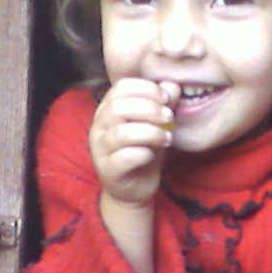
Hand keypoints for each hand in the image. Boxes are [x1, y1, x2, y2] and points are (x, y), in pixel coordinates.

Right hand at [89, 79, 179, 205]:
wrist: (136, 188)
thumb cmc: (144, 151)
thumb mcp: (156, 124)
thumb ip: (163, 104)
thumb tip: (172, 85)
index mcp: (108, 109)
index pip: (122, 87)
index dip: (147, 89)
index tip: (166, 99)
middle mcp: (99, 127)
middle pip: (119, 107)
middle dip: (150, 109)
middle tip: (169, 118)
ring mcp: (100, 149)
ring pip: (122, 133)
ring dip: (151, 133)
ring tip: (167, 138)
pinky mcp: (108, 170)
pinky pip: (124, 157)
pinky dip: (144, 153)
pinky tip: (153, 155)